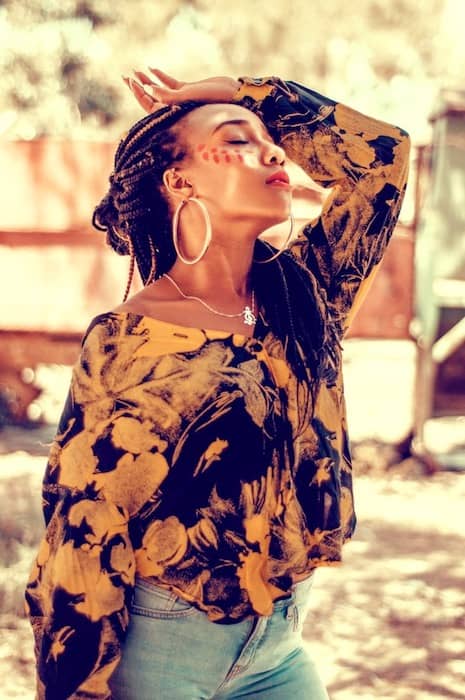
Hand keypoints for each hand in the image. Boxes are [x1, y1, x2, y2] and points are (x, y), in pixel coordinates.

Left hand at [123, 68, 239, 113]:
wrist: (236, 95)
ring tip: (135, 71)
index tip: (131, 81)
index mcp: (176, 115)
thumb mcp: (191, 97)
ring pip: (160, 90)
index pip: (151, 106)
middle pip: (152, 99)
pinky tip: (152, 68)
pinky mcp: (189, 91)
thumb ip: (170, 96)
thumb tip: (148, 89)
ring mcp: (183, 100)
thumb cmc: (217, 100)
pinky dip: (161, 77)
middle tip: (125, 77)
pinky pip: (171, 84)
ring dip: (148, 80)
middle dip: (138, 88)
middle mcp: (178, 109)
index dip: (140, 94)